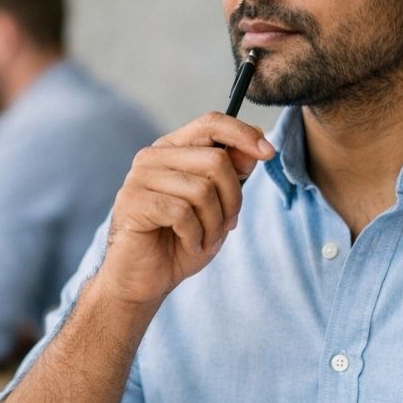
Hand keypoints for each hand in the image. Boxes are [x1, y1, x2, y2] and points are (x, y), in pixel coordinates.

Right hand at [98, 111, 273, 306]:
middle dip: (233, 199)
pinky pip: (182, 213)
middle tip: (228, 225)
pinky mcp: (133, 202)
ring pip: (202, 189)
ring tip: (207, 240)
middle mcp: (153, 156)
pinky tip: (189, 244)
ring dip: (215, 223)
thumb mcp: (217, 206)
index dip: (243, 134)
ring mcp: (139, 178)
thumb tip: (255, 148)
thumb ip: (232, 174)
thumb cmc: (180, 240)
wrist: (145, 279)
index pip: (211, 123)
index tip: (269, 153)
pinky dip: (195, 235)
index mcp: (173, 149)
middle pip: (216, 160)